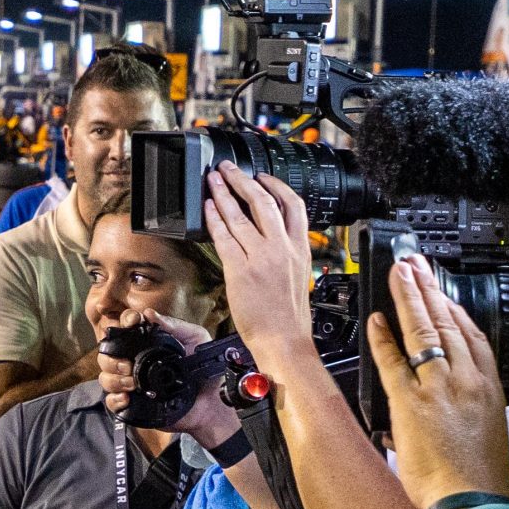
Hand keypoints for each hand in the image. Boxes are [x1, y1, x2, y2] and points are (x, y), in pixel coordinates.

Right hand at [97, 310, 239, 445]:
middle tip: (128, 366)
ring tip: (131, 384)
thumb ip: (176, 326)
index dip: (124, 322)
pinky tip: (127, 398)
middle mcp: (136, 362)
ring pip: (106, 377)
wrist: (213, 404)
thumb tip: (150, 314)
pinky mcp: (134, 405)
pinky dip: (114, 399)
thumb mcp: (196, 340)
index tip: (133, 322)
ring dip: (114, 379)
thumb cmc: (206, 371)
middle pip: (108, 355)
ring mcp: (133, 384)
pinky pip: (111, 401)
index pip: (126, 328)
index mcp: (148, 345)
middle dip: (113, 359)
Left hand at [202, 163, 318, 372]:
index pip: (294, 206)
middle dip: (244, 180)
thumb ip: (287, 254)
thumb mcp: (298, 276)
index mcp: (301, 249)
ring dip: (224, 193)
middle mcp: (283, 248)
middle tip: (229, 168)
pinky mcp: (241, 269)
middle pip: (264, 202)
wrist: (284, 340)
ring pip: (241, 215)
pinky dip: (214, 218)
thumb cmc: (289, 316)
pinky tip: (207, 207)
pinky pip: (224, 236)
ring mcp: (261, 258)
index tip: (263, 176)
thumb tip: (271, 238)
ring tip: (213, 180)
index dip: (277, 185)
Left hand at [369, 252, 508, 508]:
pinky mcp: (410, 402)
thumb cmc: (479, 479)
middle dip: (430, 292)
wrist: (473, 505)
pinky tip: (376, 319)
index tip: (445, 293)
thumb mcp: (487, 434)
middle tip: (416, 267)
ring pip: (423, 332)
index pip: (475, 338)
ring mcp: (439, 388)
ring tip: (399, 275)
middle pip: (448, 324)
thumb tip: (449, 405)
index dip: (457, 311)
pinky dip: (383, 337)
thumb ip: (469, 411)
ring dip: (408, 300)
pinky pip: (393, 360)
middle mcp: (468, 382)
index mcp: (490, 389)